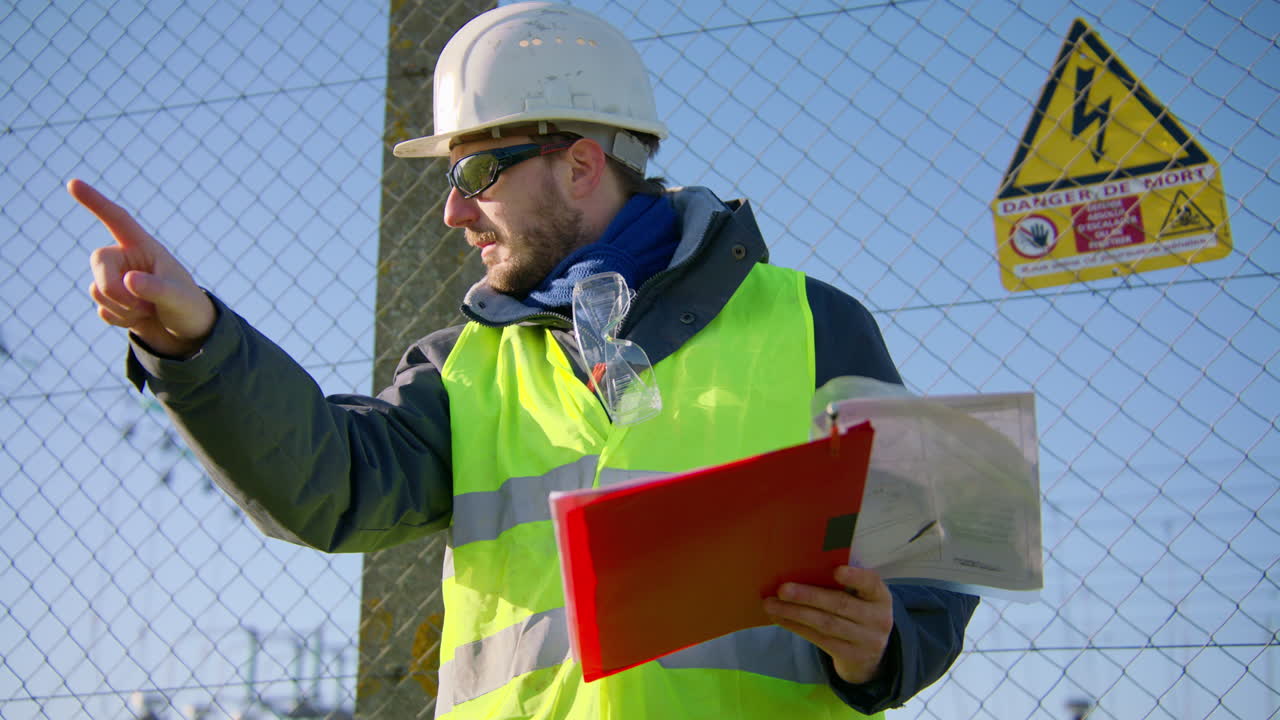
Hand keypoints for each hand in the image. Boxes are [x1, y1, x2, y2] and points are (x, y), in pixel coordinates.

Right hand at [70, 179, 215, 357]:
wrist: (188, 335)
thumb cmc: (189, 307)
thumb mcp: (179, 297)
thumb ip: (156, 288)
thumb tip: (129, 281)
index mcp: (145, 247)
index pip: (117, 219)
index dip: (95, 201)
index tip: (73, 183)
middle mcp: (127, 260)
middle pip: (97, 260)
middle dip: (112, 286)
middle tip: (141, 305)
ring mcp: (117, 281)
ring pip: (97, 289)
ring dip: (122, 307)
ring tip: (149, 310)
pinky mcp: (112, 303)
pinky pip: (102, 310)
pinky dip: (121, 320)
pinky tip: (140, 320)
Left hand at [764, 565, 893, 684]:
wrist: (869, 654)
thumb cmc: (857, 611)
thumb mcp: (861, 597)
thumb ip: (843, 583)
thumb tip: (802, 565)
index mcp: (880, 596)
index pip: (871, 583)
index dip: (855, 577)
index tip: (836, 570)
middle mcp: (878, 619)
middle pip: (840, 605)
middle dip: (809, 596)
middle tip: (782, 589)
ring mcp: (866, 641)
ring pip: (826, 624)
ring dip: (795, 613)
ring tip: (771, 604)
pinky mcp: (850, 656)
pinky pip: (819, 640)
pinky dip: (796, 627)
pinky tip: (780, 618)